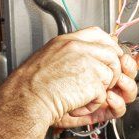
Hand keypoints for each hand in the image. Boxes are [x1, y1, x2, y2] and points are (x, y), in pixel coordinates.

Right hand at [0, 27, 138, 129]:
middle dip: (110, 70)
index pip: (98, 34)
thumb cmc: (32, 85)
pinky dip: (93, 104)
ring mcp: (87, 62)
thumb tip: (90, 56)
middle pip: (112, 53)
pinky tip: (77, 102)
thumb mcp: (50, 58)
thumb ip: (71, 53)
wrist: (26, 99)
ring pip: (111, 74)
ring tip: (81, 94)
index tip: (109, 55)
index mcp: (67, 41)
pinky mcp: (92, 80)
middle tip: (98, 82)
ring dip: (100, 89)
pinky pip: (104, 94)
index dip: (108, 46)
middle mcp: (78, 48)